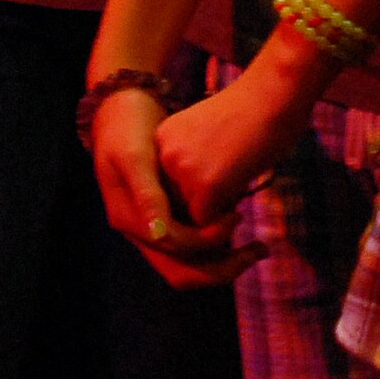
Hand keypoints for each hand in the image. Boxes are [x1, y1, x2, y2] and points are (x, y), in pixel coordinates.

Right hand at [91, 88, 261, 289]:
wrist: (119, 108)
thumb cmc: (126, 128)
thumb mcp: (134, 156)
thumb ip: (146, 194)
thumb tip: (160, 233)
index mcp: (130, 220)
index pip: (176, 249)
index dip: (208, 239)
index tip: (237, 215)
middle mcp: (141, 231)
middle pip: (185, 270)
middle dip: (223, 266)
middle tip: (260, 249)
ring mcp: (153, 224)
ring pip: (191, 260)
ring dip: (223, 256)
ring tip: (257, 244)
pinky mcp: (165, 214)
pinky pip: (192, 239)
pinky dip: (215, 238)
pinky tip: (238, 219)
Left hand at [153, 68, 306, 238]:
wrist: (273, 95)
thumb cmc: (253, 113)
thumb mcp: (209, 135)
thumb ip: (196, 163)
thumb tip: (197, 206)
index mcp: (164, 137)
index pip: (172, 182)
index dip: (198, 183)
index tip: (221, 166)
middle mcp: (166, 153)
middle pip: (179, 201)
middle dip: (204, 198)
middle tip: (233, 173)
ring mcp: (183, 170)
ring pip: (194, 213)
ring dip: (216, 206)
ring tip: (239, 172)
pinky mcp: (205, 187)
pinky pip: (209, 222)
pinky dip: (226, 216)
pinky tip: (242, 184)